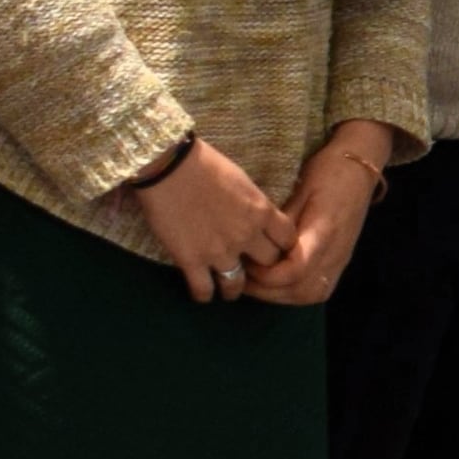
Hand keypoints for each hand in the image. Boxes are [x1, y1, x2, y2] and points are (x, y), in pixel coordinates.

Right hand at [127, 136, 290, 306]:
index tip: (274, 249)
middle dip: (261, 267)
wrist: (169, 165)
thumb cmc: (204, 163)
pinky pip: (203, 290)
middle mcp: (246, 235)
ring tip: (228, 290)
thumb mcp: (242, 180)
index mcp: (262, 212)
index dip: (282, 247)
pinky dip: (204, 295)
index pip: (288, 240)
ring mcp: (219, 251)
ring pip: (237, 284)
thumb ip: (253, 204)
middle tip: (251, 268)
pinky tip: (202, 293)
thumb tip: (256, 215)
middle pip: (268, 264)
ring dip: (233, 289)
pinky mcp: (191, 260)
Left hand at [247, 122, 399, 307]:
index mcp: (324, 231)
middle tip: (239, 277)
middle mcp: (336, 253)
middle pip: (301, 290)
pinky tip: (274, 283)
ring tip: (253, 283)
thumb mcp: (298, 190)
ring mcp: (340, 260)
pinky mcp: (339, 263)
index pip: (294, 270)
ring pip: (309, 295)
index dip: (265, 274)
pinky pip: (317, 290)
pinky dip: (292, 293)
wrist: (360, 168)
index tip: (244, 261)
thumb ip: (279, 222)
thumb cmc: (327, 172)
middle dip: (266, 291)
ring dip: (278, 296)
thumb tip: (253, 245)